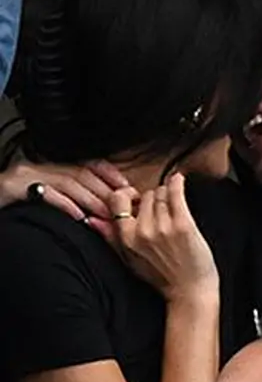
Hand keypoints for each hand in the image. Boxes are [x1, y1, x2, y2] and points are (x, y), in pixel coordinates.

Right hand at [0, 159, 127, 219]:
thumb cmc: (8, 208)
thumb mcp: (40, 200)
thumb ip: (66, 200)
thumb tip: (97, 211)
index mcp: (46, 170)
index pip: (85, 165)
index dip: (110, 174)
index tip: (129, 187)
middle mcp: (37, 168)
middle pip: (80, 174)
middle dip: (106, 190)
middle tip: (124, 205)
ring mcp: (24, 176)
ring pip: (67, 183)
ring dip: (91, 199)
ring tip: (106, 214)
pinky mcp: (12, 188)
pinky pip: (44, 194)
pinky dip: (65, 205)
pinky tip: (79, 216)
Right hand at [99, 173, 218, 301]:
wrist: (190, 291)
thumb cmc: (162, 277)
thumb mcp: (129, 259)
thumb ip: (111, 238)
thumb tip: (91, 219)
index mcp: (126, 238)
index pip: (118, 200)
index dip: (129, 196)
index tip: (139, 199)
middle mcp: (141, 232)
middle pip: (146, 195)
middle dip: (155, 200)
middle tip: (164, 214)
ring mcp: (162, 228)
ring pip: (162, 193)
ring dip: (169, 197)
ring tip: (174, 213)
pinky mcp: (183, 226)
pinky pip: (176, 194)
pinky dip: (178, 184)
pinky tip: (179, 180)